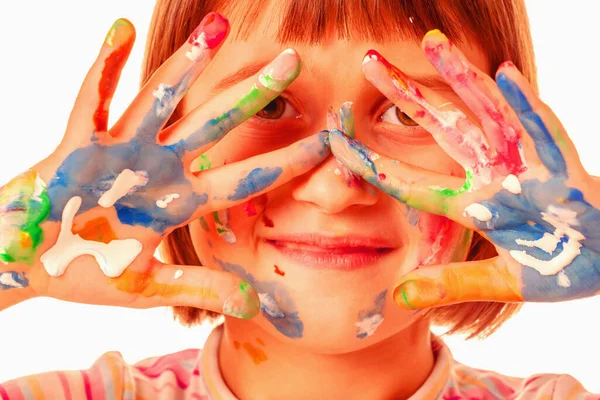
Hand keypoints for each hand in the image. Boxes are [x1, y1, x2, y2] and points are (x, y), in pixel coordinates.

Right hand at [0, 15, 328, 316]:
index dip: (288, 160)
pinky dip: (104, 69)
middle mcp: (160, 168)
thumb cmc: (87, 275)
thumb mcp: (147, 287)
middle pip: (215, 125)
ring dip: (186, 65)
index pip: (247, 177)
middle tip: (293, 61)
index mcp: (181, 202)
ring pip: (160, 101)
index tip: (330, 142)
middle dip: (252, 94)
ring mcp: (121, 152)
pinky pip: (92, 102)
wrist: (31, 265)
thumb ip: (198, 289)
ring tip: (219, 27)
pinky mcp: (77, 146)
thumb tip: (253, 306)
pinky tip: (122, 31)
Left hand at [329, 30, 599, 308]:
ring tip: (432, 43)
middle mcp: (489, 173)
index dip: (371, 162)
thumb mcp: (501, 282)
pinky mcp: (563, 166)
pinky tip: (503, 73)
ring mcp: (525, 164)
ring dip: (461, 78)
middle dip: (407, 93)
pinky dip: (525, 103)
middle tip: (370, 60)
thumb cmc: (558, 265)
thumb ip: (453, 286)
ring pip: (487, 113)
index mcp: (469, 203)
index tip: (335, 142)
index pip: (408, 180)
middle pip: (440, 126)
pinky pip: (542, 131)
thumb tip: (398, 298)